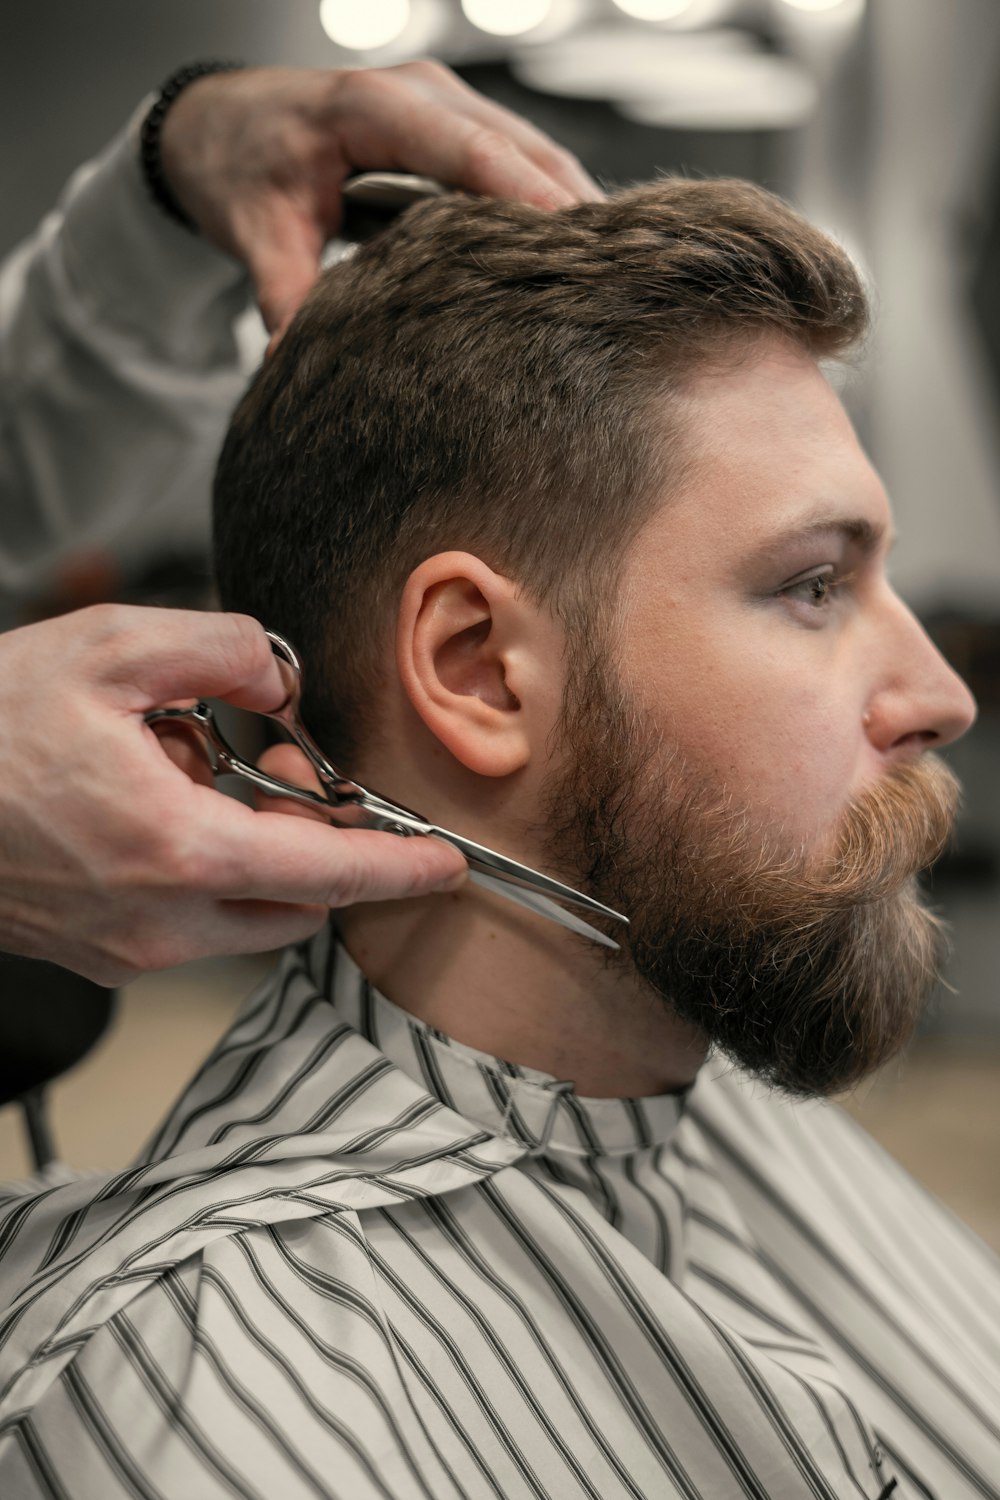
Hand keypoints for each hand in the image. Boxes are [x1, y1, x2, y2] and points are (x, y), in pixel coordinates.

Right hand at [0, 606, 466, 984]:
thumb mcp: (109, 648)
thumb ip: (223, 650)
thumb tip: (283, 683)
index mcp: (177, 852)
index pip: (327, 875)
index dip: (399, 869)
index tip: (447, 865)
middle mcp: (160, 923)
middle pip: (297, 904)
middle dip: (318, 841)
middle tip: (291, 767)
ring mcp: (127, 951)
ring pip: (247, 919)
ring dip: (260, 856)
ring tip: (198, 771)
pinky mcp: (101, 957)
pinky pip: (195, 926)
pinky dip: (211, 873)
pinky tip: (157, 805)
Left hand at [159, 61, 600, 334]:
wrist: (214, 125)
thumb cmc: (238, 166)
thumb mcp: (255, 232)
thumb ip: (285, 294)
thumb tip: (294, 363)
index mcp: (372, 105)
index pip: (470, 151)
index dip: (527, 194)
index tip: (575, 241)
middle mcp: (419, 92)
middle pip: (519, 146)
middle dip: (571, 206)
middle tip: (619, 272)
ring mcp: (440, 104)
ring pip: (528, 150)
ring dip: (567, 206)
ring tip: (611, 270)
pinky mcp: (448, 126)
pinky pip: (513, 159)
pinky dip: (543, 201)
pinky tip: (568, 254)